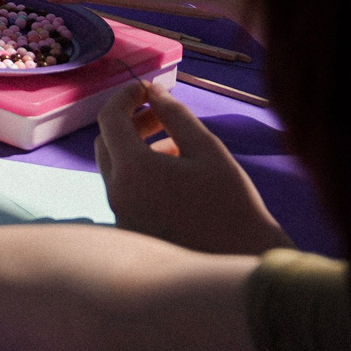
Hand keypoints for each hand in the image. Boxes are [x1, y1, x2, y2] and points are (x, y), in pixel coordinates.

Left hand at [95, 82, 288, 254]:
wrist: (244, 262)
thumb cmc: (233, 204)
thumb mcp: (208, 150)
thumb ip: (176, 114)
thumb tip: (153, 89)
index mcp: (132, 170)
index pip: (109, 119)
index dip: (125, 96)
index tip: (146, 87)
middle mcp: (117, 194)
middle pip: (107, 143)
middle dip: (130, 122)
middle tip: (161, 114)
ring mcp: (120, 216)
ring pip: (115, 169)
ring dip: (136, 148)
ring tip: (175, 144)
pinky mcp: (130, 232)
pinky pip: (124, 192)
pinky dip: (140, 174)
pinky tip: (174, 175)